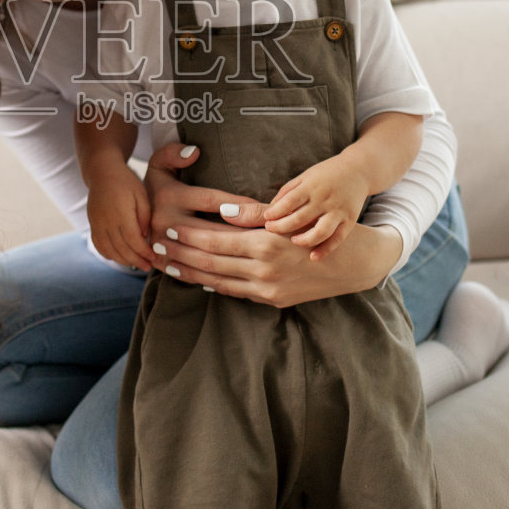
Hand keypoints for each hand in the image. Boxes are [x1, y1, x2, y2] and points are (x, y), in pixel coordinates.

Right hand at [86, 165, 152, 271]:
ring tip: (137, 264)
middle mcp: (106, 221)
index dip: (143, 252)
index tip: (153, 258)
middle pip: (121, 249)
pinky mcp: (92, 225)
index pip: (132, 240)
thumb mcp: (142, 195)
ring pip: (109, 250)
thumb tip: (145, 237)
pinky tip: (120, 257)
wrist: (102, 172)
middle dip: (136, 260)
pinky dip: (109, 255)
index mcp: (121, 213)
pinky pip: (99, 245)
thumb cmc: (126, 182)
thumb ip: (145, 217)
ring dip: (124, 260)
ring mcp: (97, 224)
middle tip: (148, 266)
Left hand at [141, 141, 401, 305]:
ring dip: (189, 273)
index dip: (188, 236)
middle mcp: (264, 271)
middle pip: (210, 264)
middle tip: (154, 246)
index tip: (166, 227)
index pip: (215, 242)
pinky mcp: (273, 300)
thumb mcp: (289, 217)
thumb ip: (253, 213)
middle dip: (180, 255)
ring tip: (165, 263)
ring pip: (218, 282)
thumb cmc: (320, 230)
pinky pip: (235, 292)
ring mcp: (268, 290)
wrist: (354, 264)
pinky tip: (196, 278)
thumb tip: (220, 208)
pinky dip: (212, 285)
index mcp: (266, 246)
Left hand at [263, 156, 369, 260]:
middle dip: (282, 227)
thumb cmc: (326, 175)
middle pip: (300, 218)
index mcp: (311, 186)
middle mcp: (325, 199)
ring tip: (293, 241)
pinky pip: (337, 238)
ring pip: (320, 231)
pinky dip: (325, 250)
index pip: (289, 202)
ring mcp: (338, 210)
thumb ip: (287, 191)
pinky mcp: (349, 221)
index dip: (275, 213)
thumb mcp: (305, 176)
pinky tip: (313, 257)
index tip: (266, 219)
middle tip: (270, 230)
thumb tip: (270, 208)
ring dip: (304, 240)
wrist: (358, 171)